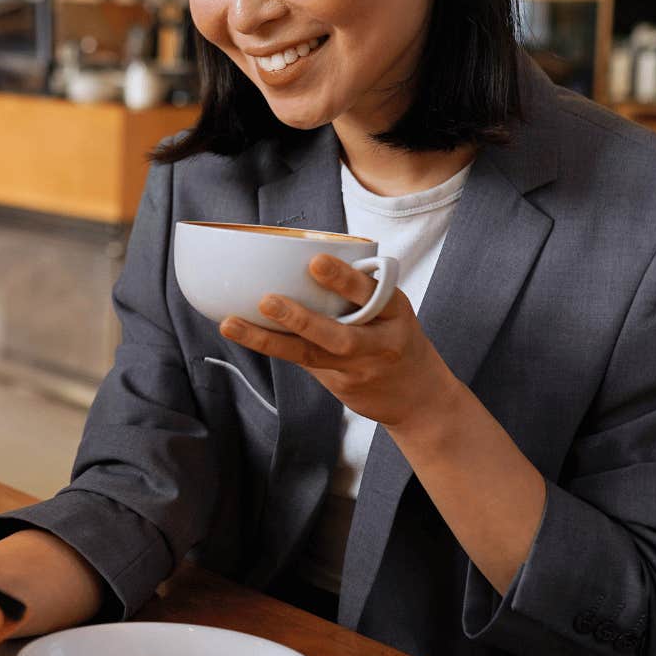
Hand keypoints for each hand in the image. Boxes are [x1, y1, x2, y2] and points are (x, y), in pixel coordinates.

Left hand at [219, 253, 462, 431]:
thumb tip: (300, 258)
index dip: (344, 279)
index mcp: (394, 311)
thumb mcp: (391, 309)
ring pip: (310, 354)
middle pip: (339, 334)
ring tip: (234, 324)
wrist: (420, 397)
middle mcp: (379, 342)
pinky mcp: (341, 386)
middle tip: (267, 301)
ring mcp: (359, 368)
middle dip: (301, 319)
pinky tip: (243, 334)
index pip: (371, 292)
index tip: (315, 261)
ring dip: (268, 339)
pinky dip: (273, 347)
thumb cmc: (394, 337)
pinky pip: (302, 363)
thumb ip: (357, 290)